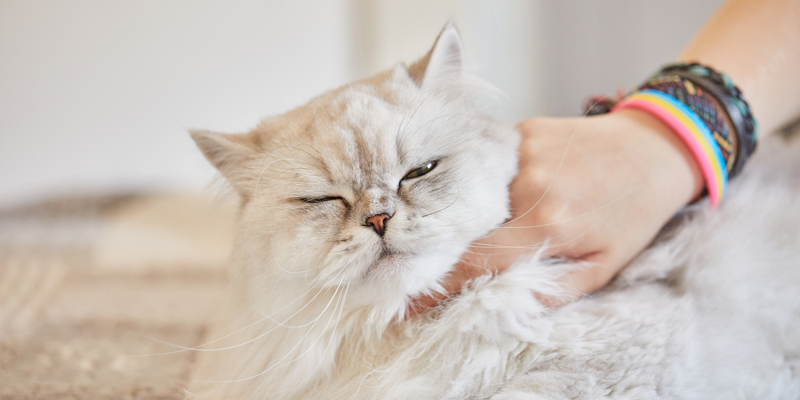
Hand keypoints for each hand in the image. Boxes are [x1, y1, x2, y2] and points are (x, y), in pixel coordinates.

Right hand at [410, 109, 703, 313]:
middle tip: (421, 263)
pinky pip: (481, 165)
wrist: (655, 148)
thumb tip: (497, 306)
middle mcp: (527, 183)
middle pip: (462, 224)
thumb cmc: (631, 214)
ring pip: (467, 192)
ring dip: (458, 213)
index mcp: (548, 223)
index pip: (474, 260)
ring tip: (451, 227)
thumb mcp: (602, 268)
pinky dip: (476, 183)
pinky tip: (482, 191)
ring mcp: (520, 151)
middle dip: (438, 248)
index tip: (407, 301)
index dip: (436, 284)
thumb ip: (549, 291)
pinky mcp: (519, 131)